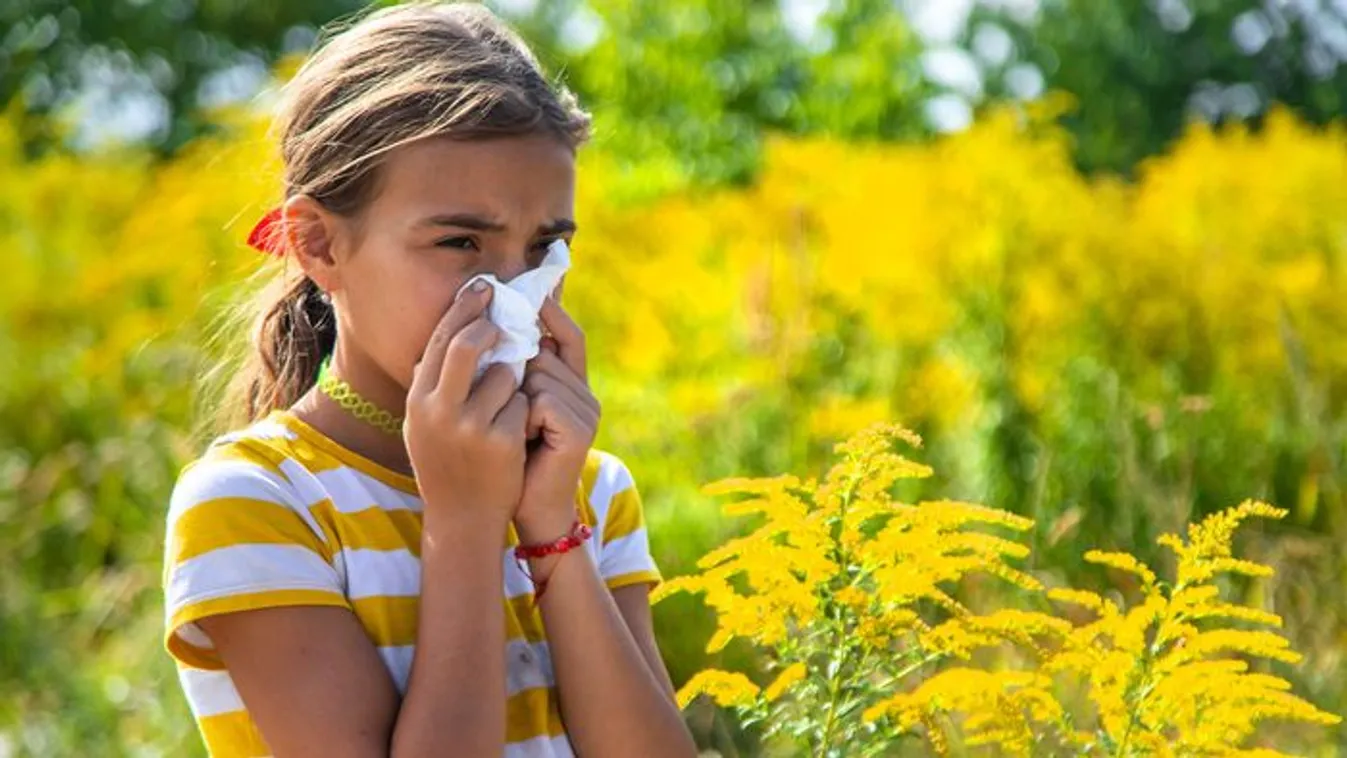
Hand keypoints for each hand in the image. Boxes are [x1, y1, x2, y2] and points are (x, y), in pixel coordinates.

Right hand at [404, 282, 528, 527]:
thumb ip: (433, 383)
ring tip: (508, 401)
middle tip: (505, 316)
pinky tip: (518, 432)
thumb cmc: (446, 464)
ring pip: (505, 374)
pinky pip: (523, 404)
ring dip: (514, 378)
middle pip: (466, 345)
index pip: (440, 341)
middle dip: (490, 325)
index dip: (464, 309)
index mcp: (418, 401)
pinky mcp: (502, 441)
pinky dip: (525, 410)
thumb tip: (452, 331)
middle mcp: (439, 411)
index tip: (483, 289)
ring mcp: (471, 427)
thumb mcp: (424, 424)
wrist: (462, 518)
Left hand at [515, 296, 600, 542]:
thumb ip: (513, 376)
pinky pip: (541, 400)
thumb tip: (492, 330)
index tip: (530, 289)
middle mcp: (585, 394)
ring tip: (515, 431)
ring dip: (514, 398)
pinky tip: (523, 440)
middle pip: (544, 353)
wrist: (530, 510)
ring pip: (539, 374)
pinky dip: (523, 416)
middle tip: (506, 408)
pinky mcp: (580, 429)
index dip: (552, 312)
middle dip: (515, 372)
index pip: (567, 336)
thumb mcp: (511, 411)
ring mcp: (587, 411)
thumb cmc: (512, 462)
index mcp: (571, 387)